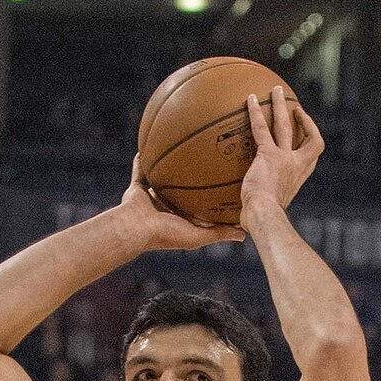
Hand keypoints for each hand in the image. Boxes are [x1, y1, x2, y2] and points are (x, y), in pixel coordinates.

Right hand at [115, 155, 244, 251]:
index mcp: (181, 219)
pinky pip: (140, 170)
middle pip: (181, 189)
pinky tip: (149, 145)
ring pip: (162, 179)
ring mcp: (150, 199)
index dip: (209, 195)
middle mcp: (166, 208)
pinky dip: (142, 161)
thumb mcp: (198, 235)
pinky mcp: (136, 190)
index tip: (223, 182)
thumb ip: (219, 233)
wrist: (135, 230)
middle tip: (205, 160)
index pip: (198, 206)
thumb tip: (244, 235)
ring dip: (169, 167)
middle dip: (192, 177)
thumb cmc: (167, 234)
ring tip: (180, 149)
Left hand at [240, 87, 323, 228]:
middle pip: (306, 136)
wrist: (265, 216)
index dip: (310, 139)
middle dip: (303, 119)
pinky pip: (261, 128)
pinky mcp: (268, 154)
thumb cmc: (263, 221)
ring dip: (280, 105)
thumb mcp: (265, 214)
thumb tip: (240, 228)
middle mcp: (296, 164)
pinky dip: (255, 112)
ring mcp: (284, 157)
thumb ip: (257, 211)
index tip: (303, 132)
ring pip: (284, 124)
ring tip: (275, 89)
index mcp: (298, 176)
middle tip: (294, 106)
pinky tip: (249, 99)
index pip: (311, 154)